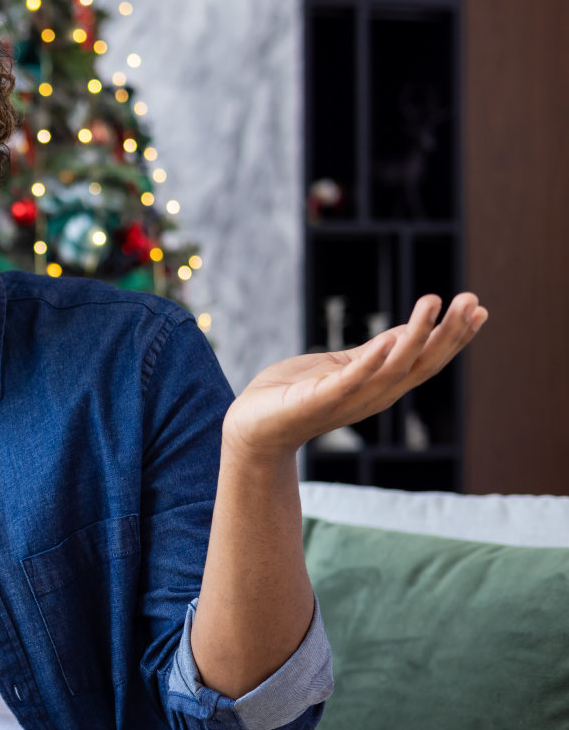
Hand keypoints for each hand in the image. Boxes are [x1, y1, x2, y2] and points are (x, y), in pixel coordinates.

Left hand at [223, 292, 488, 459]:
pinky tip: (386, 341)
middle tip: (471, 301)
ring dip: (416, 335)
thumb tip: (408, 331)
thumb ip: (372, 353)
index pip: (426, 360)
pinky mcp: (319, 400)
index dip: (453, 337)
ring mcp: (348, 399)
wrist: (251, 428)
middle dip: (448, 333)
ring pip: (393, 368)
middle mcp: (373, 395)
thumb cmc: (292, 395)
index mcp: (379, 385)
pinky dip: (370, 363)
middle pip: (421, 363)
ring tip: (432, 302)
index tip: (478, 309)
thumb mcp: (340, 367)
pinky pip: (350, 381)